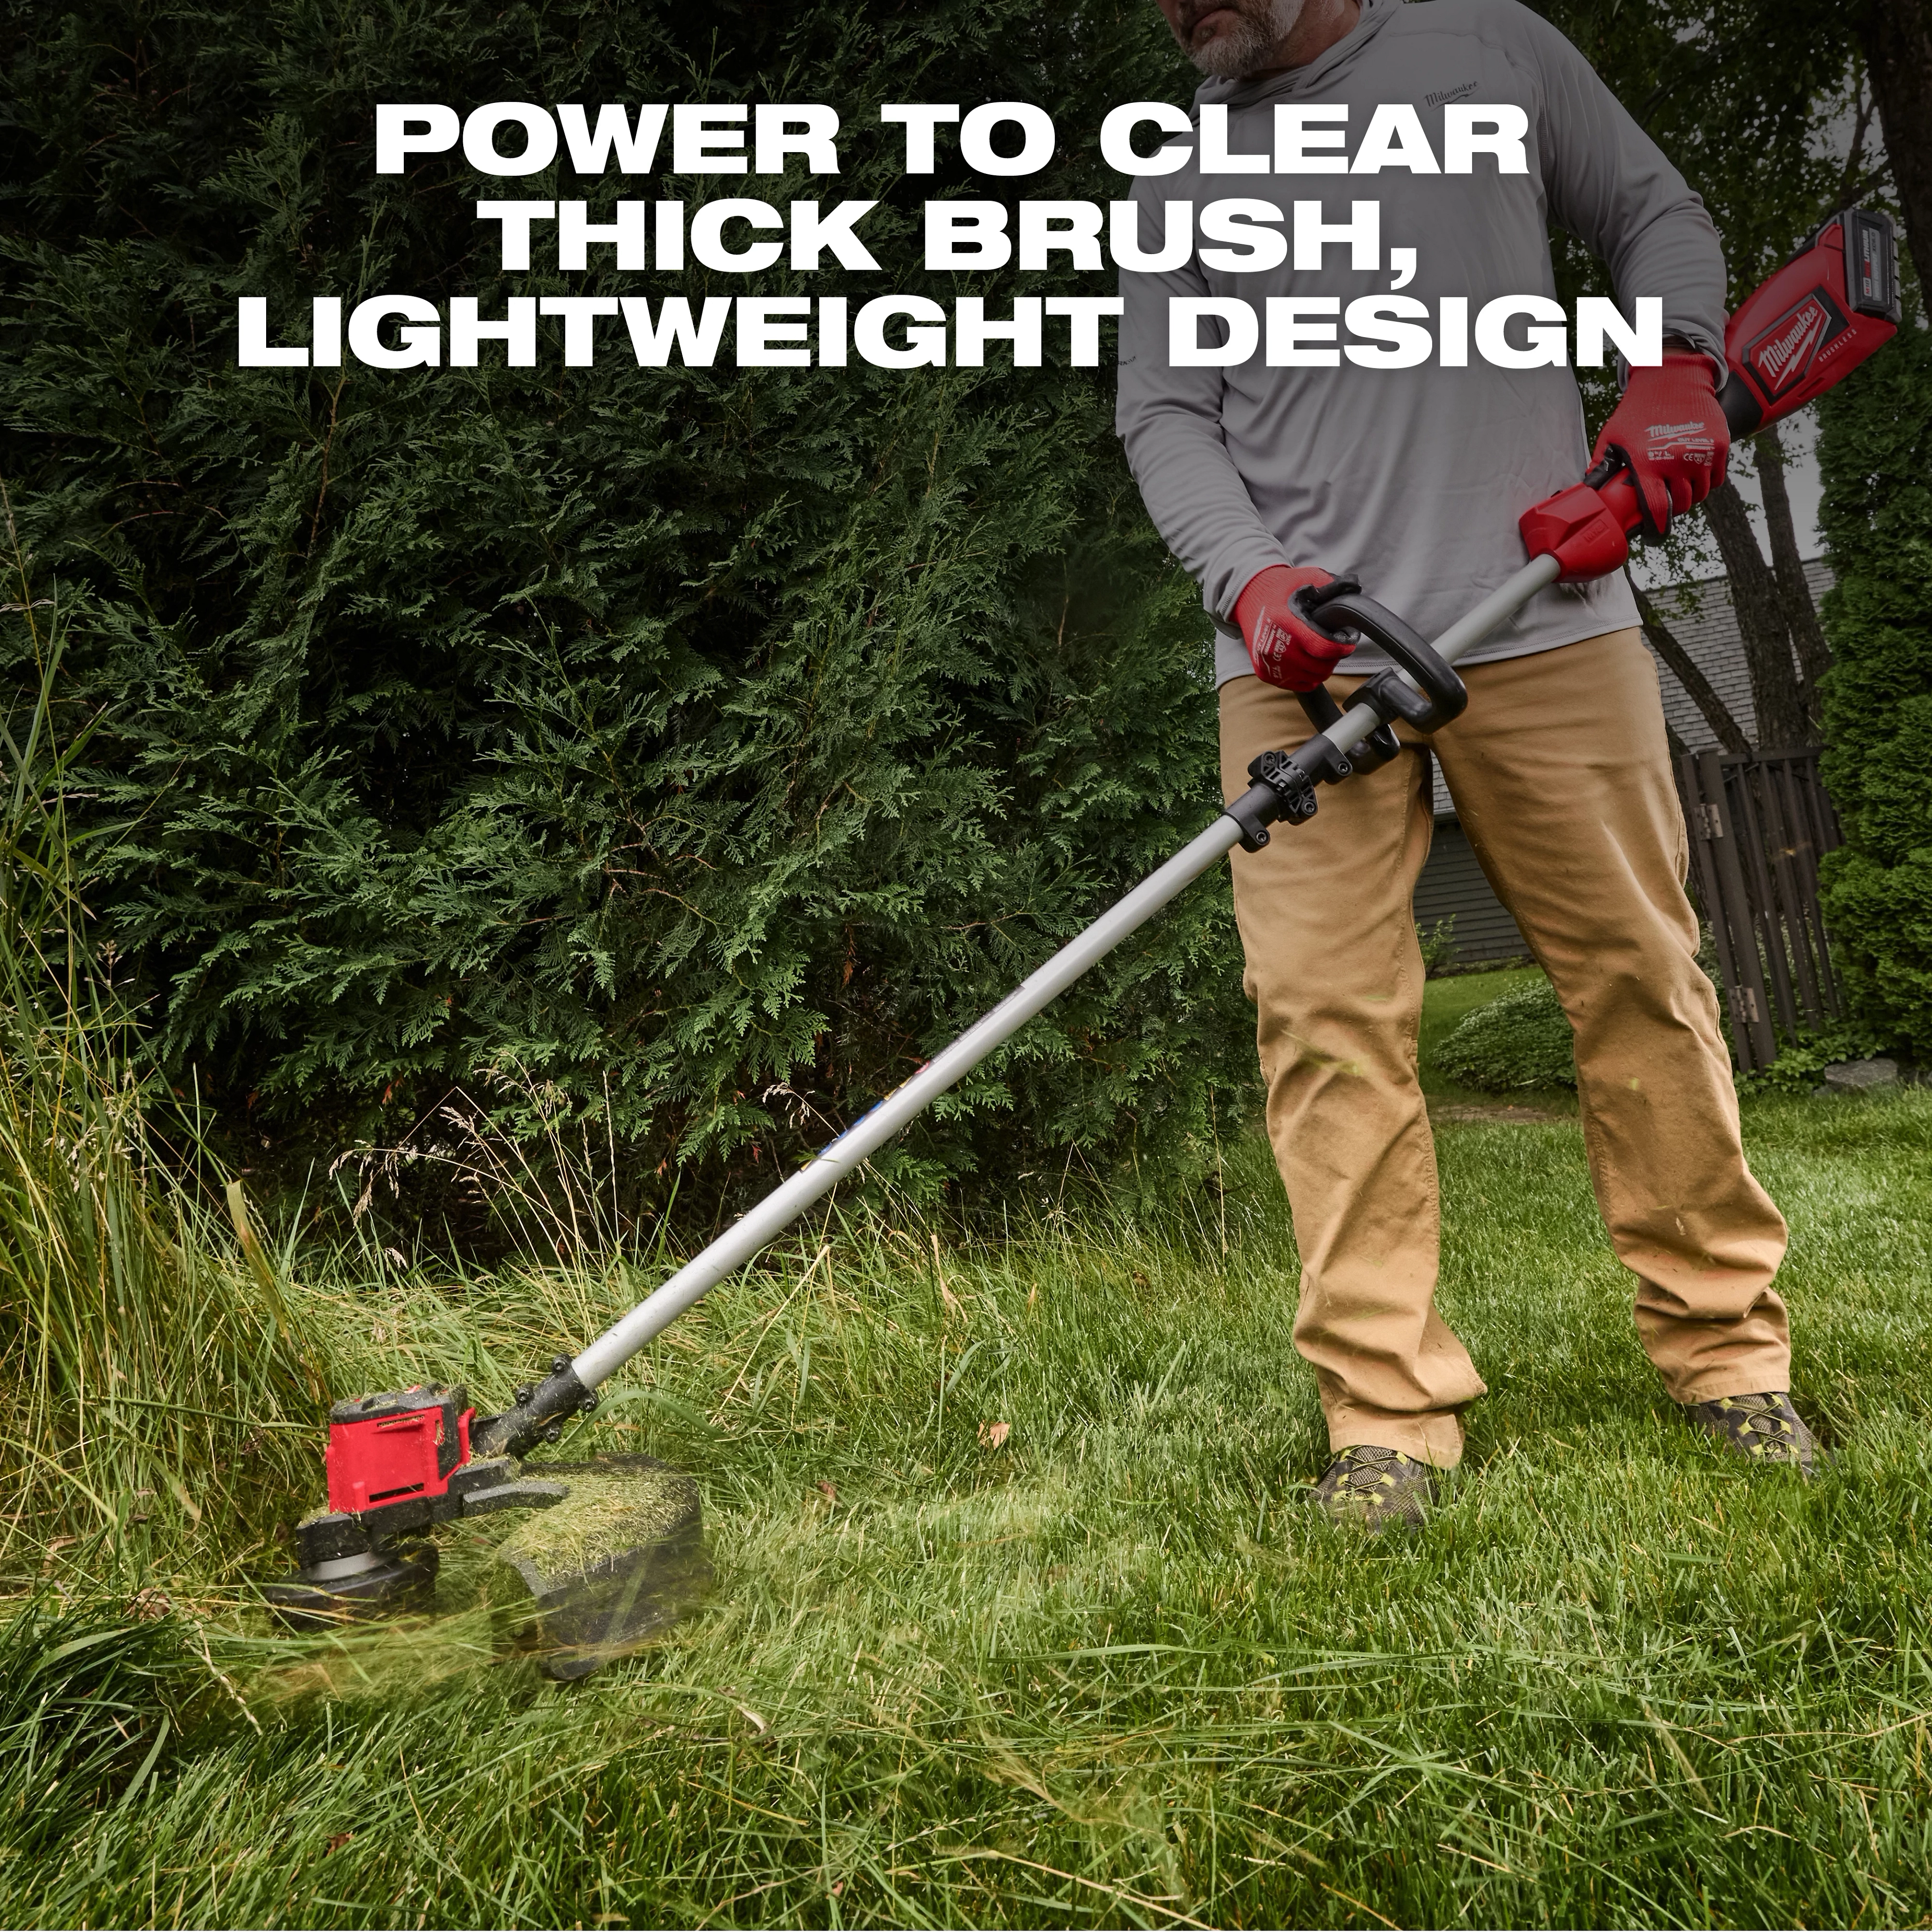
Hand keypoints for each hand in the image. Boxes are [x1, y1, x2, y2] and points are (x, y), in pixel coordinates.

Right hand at [1233, 565, 1352, 692]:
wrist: (1247, 597)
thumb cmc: (1279, 588)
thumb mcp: (1305, 578)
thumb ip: (1330, 587)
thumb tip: (1353, 593)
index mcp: (1284, 623)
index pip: (1321, 647)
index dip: (1341, 648)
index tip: (1349, 643)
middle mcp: (1273, 647)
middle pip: (1318, 667)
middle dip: (1333, 658)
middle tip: (1335, 647)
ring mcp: (1268, 663)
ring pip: (1310, 679)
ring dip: (1322, 669)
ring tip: (1322, 654)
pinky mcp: (1264, 673)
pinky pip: (1297, 685)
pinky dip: (1307, 677)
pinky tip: (1309, 663)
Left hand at [1591, 350, 1729, 537]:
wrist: (1672, 377)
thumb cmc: (1638, 409)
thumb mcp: (1612, 437)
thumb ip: (1601, 466)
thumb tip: (1588, 491)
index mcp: (1648, 464)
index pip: (1657, 509)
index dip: (1655, 528)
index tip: (1653, 533)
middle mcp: (1677, 461)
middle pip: (1681, 505)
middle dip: (1673, 509)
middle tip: (1665, 502)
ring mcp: (1702, 454)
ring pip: (1701, 494)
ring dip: (1690, 495)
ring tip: (1678, 486)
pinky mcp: (1720, 445)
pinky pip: (1716, 479)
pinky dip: (1707, 481)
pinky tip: (1693, 473)